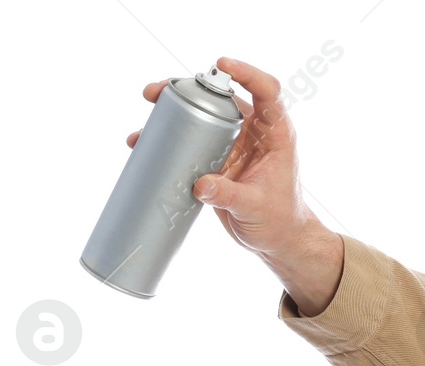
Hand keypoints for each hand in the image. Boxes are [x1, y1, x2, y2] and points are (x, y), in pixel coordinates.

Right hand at [126, 56, 327, 261]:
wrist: (278, 240)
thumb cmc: (280, 220)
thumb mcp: (256, 207)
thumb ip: (230, 195)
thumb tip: (200, 185)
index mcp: (274, 134)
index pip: (267, 90)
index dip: (246, 73)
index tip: (222, 66)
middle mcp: (253, 132)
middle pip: (222, 97)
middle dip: (191, 87)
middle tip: (160, 91)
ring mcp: (232, 144)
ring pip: (202, 115)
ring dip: (175, 108)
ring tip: (149, 106)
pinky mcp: (215, 160)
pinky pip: (190, 140)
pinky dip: (169, 137)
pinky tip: (144, 140)